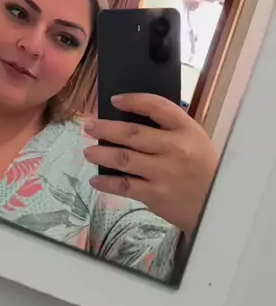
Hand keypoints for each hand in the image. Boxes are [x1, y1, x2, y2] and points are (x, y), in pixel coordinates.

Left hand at [83, 94, 218, 238]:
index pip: (156, 106)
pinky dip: (107, 182)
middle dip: (105, 128)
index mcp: (186, 129)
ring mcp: (163, 172)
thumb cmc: (202, 167)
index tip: (114, 100)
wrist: (217, 205)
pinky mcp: (155, 195)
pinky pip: (124, 186)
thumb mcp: (195, 139)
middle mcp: (174, 148)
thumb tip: (131, 116)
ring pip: (123, 158)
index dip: (133, 100)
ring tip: (88, 151)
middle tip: (89, 126)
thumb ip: (169, 127)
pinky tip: (96, 179)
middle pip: (132, 133)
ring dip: (101, 153)